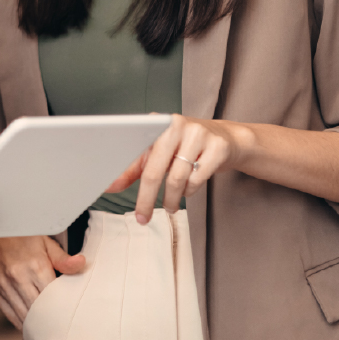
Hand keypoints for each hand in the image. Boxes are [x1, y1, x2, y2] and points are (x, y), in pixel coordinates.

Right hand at [0, 235, 84, 326]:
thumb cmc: (20, 235)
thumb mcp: (45, 242)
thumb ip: (63, 258)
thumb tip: (81, 264)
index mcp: (35, 266)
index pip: (54, 299)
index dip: (63, 308)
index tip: (69, 311)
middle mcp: (17, 279)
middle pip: (39, 311)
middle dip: (50, 318)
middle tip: (60, 323)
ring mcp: (2, 287)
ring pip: (24, 317)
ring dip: (35, 323)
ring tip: (46, 325)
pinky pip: (9, 315)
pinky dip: (20, 321)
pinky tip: (29, 321)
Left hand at [110, 113, 250, 223]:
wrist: (229, 139)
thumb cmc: (186, 147)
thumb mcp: (159, 153)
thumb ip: (135, 168)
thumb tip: (111, 185)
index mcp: (156, 122)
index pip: (134, 151)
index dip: (122, 173)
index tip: (109, 189)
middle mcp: (176, 124)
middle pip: (154, 170)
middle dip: (146, 198)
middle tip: (142, 217)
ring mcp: (198, 134)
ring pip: (177, 178)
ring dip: (171, 198)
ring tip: (170, 205)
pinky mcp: (217, 147)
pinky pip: (197, 179)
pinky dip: (190, 190)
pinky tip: (188, 189)